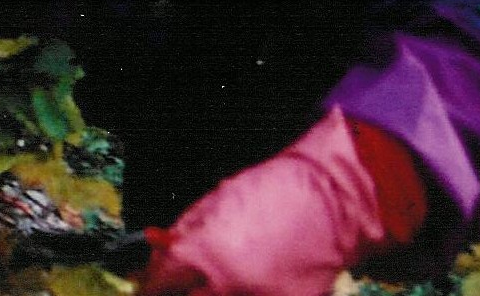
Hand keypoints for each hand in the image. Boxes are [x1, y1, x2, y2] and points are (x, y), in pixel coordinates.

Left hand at [139, 111, 415, 295]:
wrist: (330, 201)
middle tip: (177, 290)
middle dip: (175, 295)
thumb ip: (182, 233)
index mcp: (199, 254)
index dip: (150, 285)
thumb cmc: (269, 194)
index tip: (148, 286)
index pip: (157, 284)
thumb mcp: (213, 204)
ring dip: (210, 294)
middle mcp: (224, 285)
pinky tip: (248, 286)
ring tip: (214, 286)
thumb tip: (156, 250)